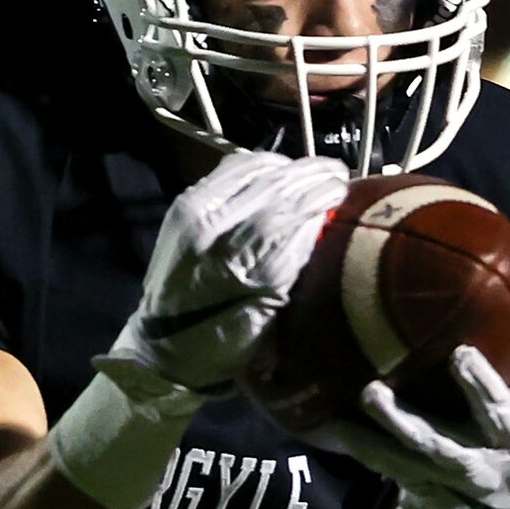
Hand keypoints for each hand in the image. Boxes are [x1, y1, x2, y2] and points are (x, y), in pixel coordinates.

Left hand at [100, 150, 349, 399]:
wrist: (164, 344)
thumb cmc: (224, 345)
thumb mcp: (268, 318)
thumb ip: (291, 268)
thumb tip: (318, 223)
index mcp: (239, 267)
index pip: (288, 214)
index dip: (320, 196)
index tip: (346, 190)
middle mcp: (214, 231)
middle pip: (274, 186)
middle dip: (312, 176)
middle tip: (340, 173)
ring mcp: (195, 211)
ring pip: (253, 170)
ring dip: (291, 167)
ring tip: (317, 168)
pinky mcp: (185, 202)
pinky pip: (230, 168)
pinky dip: (260, 163)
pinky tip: (281, 168)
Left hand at [311, 276, 509, 508]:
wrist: (498, 506)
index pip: (497, 411)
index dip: (480, 387)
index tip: (460, 355)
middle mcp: (473, 465)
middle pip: (435, 445)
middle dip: (404, 424)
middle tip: (371, 392)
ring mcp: (439, 481)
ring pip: (399, 461)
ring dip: (368, 439)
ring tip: (334, 415)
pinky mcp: (414, 486)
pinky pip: (381, 467)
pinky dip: (357, 447)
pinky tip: (325, 426)